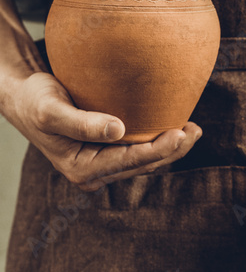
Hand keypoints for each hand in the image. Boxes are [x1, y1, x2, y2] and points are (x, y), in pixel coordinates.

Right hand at [6, 71, 201, 191]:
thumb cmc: (35, 101)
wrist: (25, 98)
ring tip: (193, 129)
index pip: (130, 162)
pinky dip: (158, 140)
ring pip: (145, 160)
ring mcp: (102, 164)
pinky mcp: (107, 152)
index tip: (180, 134)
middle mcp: (94, 173)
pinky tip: (174, 126)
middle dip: (172, 150)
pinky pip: (138, 150)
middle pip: (143, 165)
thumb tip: (118, 130)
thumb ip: (82, 122)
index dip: (158, 150)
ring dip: (170, 147)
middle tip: (195, 130)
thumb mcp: (51, 109)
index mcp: (82, 169)